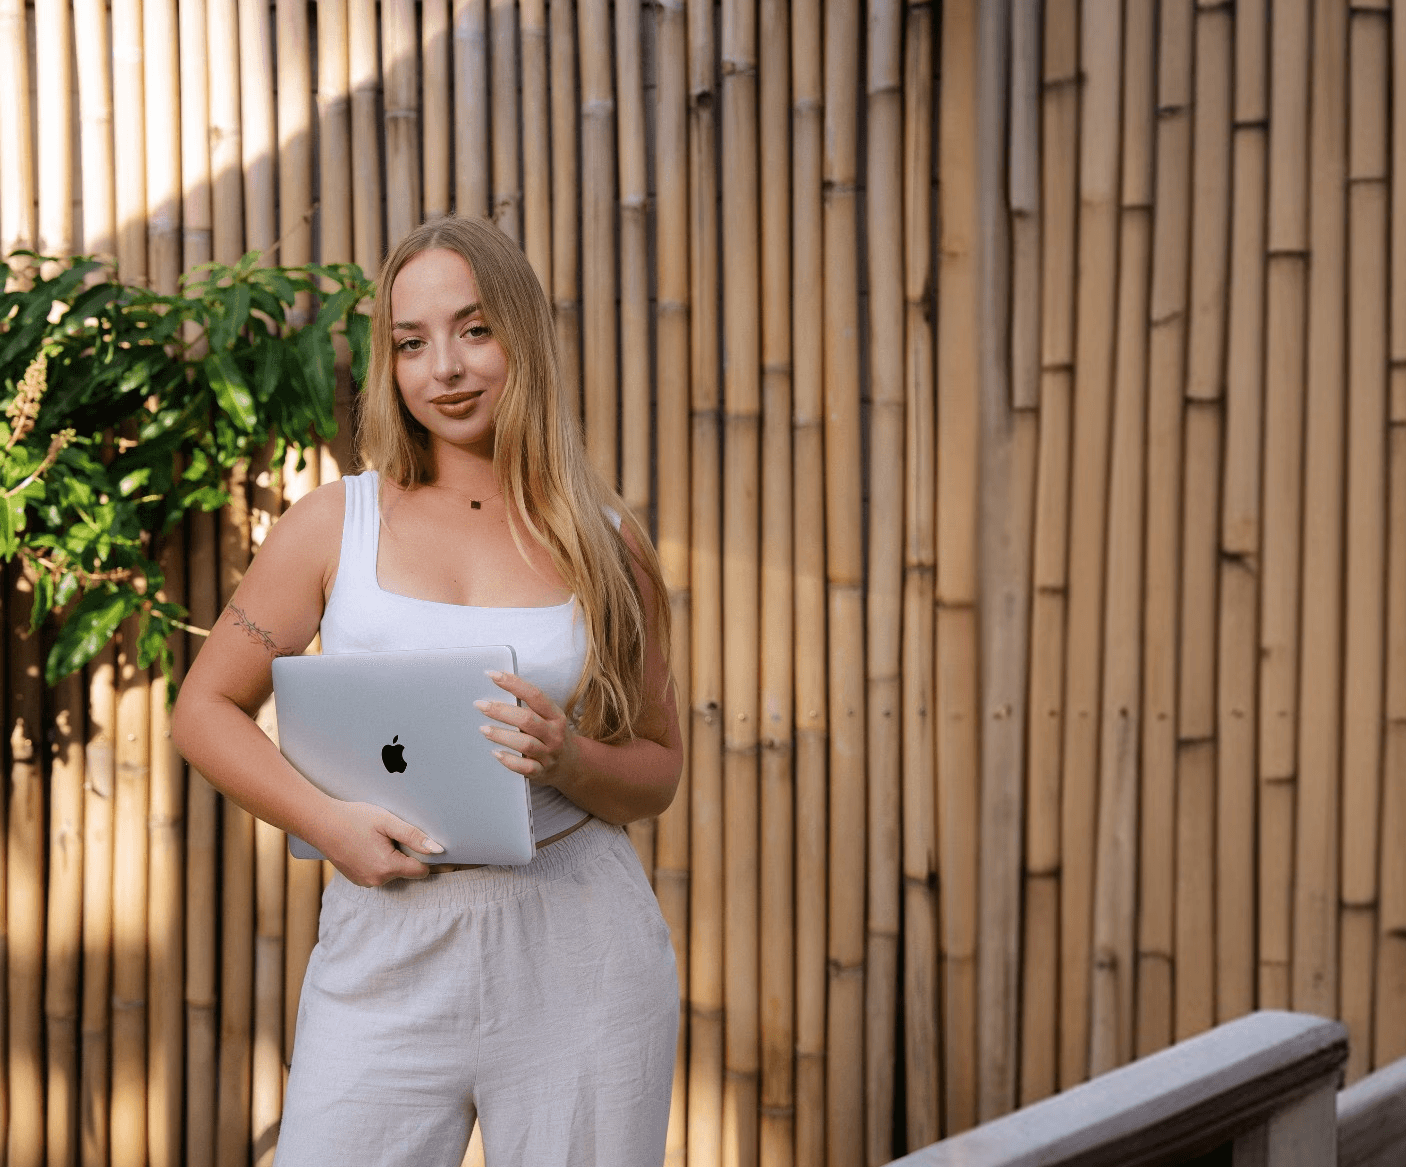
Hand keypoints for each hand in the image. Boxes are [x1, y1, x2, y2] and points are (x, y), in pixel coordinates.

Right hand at [313, 799, 442, 886]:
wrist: (321, 823)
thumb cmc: (354, 819)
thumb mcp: (387, 821)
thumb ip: (414, 836)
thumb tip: (438, 850)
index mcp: (388, 867)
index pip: (422, 871)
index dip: (427, 858)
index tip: (425, 845)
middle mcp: (377, 880)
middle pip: (407, 871)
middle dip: (406, 855)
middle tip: (393, 835)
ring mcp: (365, 882)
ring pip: (392, 872)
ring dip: (392, 859)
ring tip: (378, 839)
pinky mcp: (357, 879)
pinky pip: (378, 873)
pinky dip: (379, 862)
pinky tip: (369, 846)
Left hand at [476, 670, 579, 788]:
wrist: (572, 764)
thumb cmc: (552, 734)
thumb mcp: (549, 717)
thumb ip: (530, 706)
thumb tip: (498, 688)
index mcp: (556, 715)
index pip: (535, 696)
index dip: (513, 684)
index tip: (492, 675)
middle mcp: (554, 733)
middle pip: (527, 720)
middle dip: (501, 711)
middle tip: (480, 705)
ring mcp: (548, 754)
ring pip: (525, 743)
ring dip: (502, 735)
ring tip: (483, 729)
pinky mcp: (541, 771)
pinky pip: (525, 767)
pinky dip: (510, 761)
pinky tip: (496, 754)